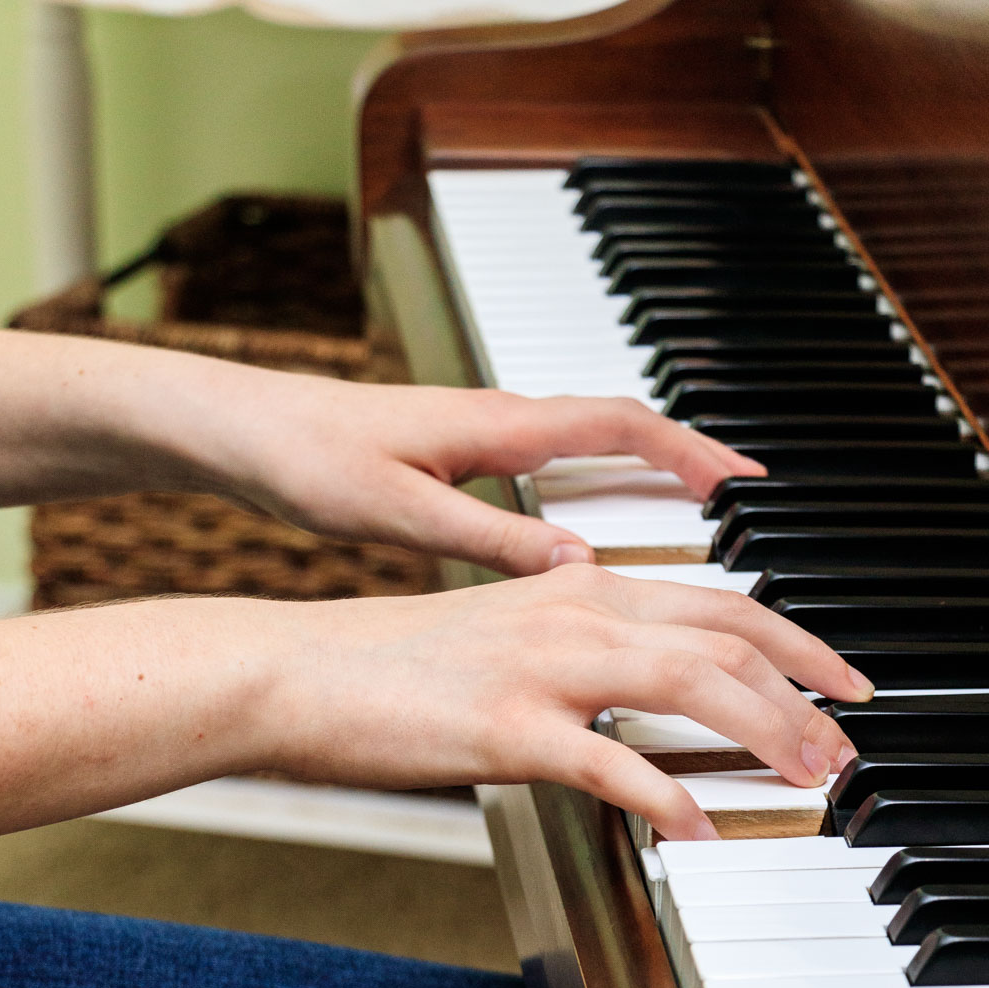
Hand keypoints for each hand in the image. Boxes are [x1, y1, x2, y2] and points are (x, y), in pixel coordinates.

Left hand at [180, 369, 764, 576]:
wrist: (241, 429)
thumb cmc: (307, 459)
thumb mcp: (400, 512)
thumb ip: (491, 539)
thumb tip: (579, 567)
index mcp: (497, 427)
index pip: (621, 425)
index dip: (689, 452)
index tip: (743, 482)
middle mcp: (499, 419)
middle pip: (622, 426)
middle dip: (689, 457)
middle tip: (747, 496)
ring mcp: (481, 433)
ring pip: (589, 441)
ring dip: (647, 467)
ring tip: (696, 508)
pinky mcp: (457, 454)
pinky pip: (552, 459)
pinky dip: (595, 480)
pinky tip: (596, 521)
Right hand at [253, 566, 870, 840]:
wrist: (291, 671)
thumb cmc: (383, 665)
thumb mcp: (494, 635)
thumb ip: (568, 649)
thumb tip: (624, 690)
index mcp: (575, 586)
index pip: (716, 603)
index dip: (794, 643)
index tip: (838, 682)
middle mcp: (572, 612)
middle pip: (726, 638)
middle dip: (804, 693)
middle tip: (844, 746)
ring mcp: (541, 667)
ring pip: (692, 685)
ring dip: (765, 733)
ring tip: (804, 780)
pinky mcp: (505, 729)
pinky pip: (609, 764)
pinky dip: (665, 797)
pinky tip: (697, 829)